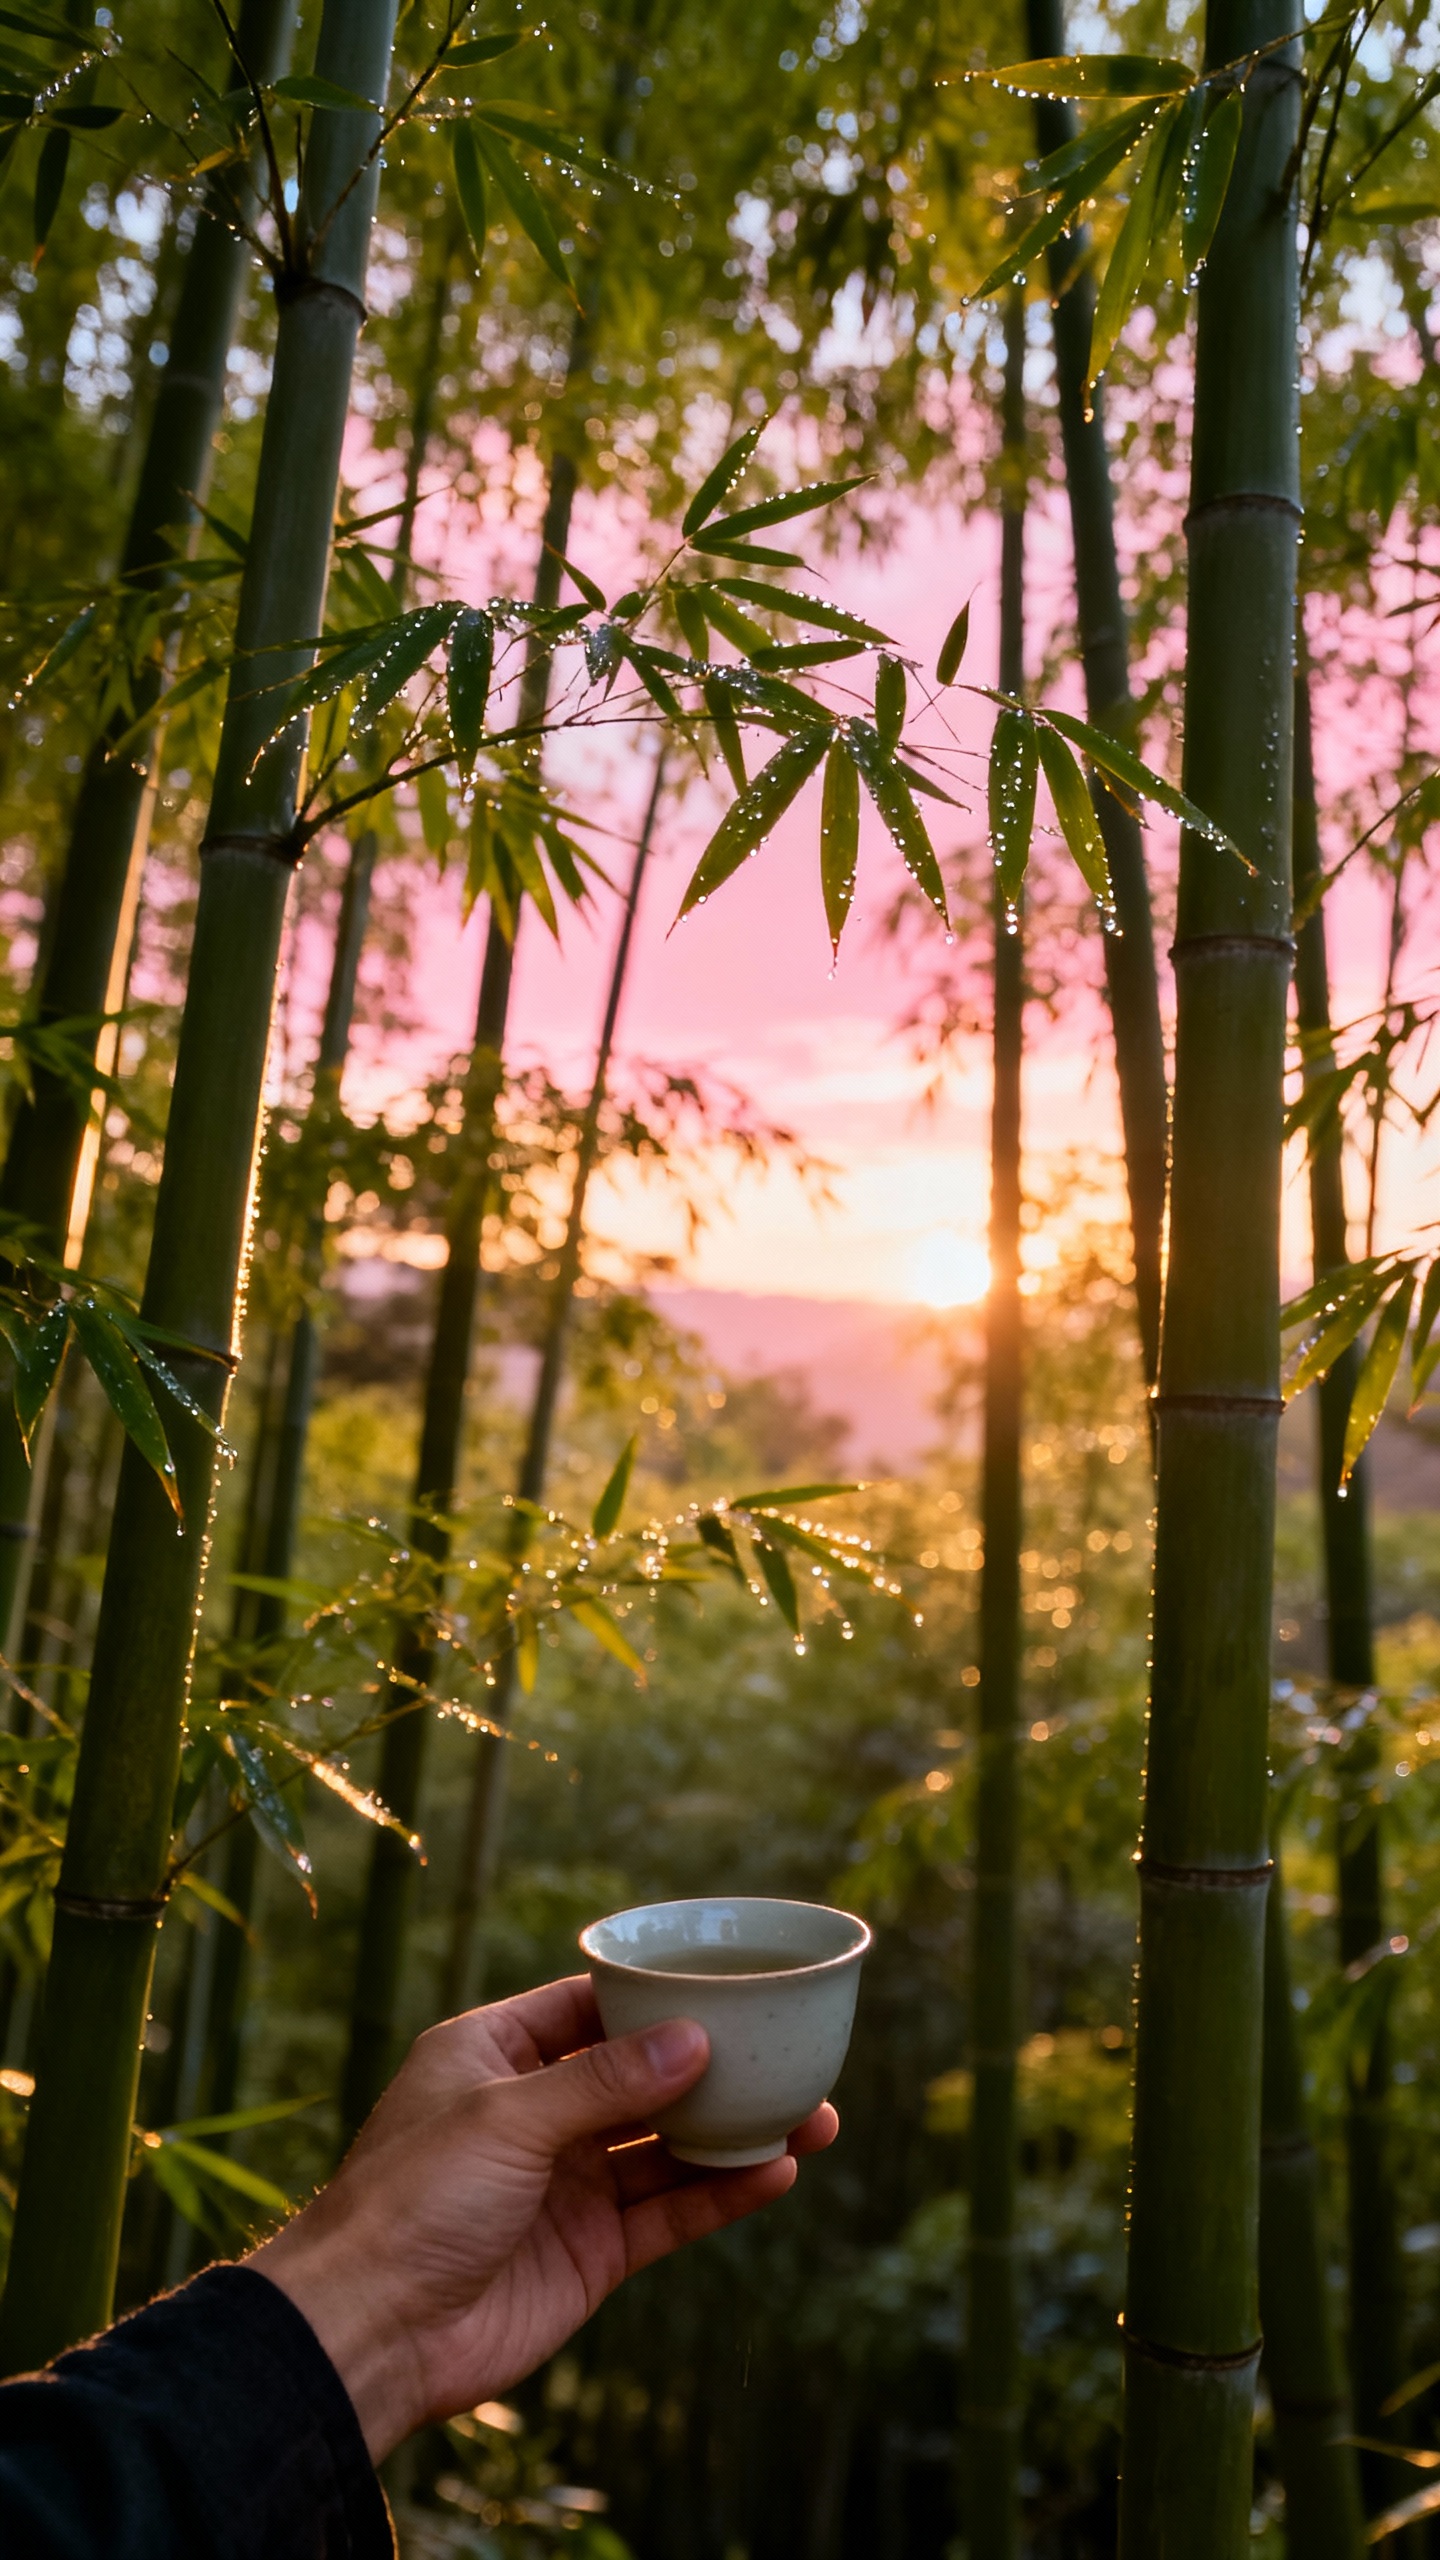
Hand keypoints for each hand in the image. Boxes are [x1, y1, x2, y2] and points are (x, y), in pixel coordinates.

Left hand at [249, 1974, 836, 2461]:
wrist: (370, 2333)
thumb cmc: (410, 2202)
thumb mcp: (505, 2118)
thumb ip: (602, 2081)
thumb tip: (694, 2039)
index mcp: (495, 2056)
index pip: (588, 2007)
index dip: (655, 1997)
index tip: (730, 1983)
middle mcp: (536, 2114)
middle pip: (642, 2077)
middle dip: (716, 2068)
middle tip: (793, 2056)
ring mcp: (567, 2185)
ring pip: (667, 2146)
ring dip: (736, 2133)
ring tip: (815, 2117)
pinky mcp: (590, 2252)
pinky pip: (668, 2212)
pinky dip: (721, 2194)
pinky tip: (777, 2173)